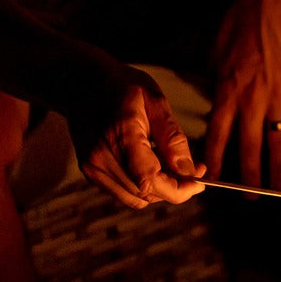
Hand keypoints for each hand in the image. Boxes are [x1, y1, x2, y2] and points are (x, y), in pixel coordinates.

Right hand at [70, 66, 205, 208]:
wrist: (80, 83)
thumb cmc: (122, 87)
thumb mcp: (156, 101)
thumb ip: (172, 139)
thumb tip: (189, 173)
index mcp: (120, 134)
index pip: (150, 179)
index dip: (179, 190)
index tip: (199, 183)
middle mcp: (101, 156)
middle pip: (146, 193)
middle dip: (175, 188)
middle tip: (194, 170)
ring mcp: (92, 167)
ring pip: (137, 198)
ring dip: (160, 190)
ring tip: (172, 165)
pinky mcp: (90, 172)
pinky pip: (124, 193)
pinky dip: (144, 187)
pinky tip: (151, 165)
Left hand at [203, 0, 280, 187]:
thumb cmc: (242, 17)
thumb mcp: (216, 47)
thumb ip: (214, 76)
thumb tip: (211, 95)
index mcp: (227, 88)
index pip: (218, 134)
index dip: (216, 159)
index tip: (214, 179)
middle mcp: (252, 98)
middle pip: (250, 148)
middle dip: (249, 177)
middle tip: (251, 198)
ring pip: (279, 142)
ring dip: (280, 170)